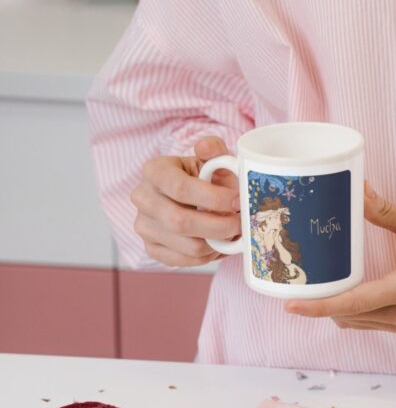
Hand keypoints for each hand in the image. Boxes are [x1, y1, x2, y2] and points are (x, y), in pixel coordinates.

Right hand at [131, 136, 240, 265]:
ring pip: (187, 246)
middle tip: (241, 223)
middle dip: (219, 226)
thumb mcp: (211, 159)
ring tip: (233, 233)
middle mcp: (142, 198)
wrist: (191, 197)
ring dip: (218, 243)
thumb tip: (204, 146)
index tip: (237, 201)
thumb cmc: (205, 177)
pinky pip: (185, 261)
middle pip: (180, 221)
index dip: (213, 198)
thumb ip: (214, 149)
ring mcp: (143, 226)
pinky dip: (208, 256)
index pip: (180, 188)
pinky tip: (219, 244)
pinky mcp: (151, 249)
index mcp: (154, 170)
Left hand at [285, 183, 395, 333]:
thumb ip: (389, 213)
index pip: (356, 303)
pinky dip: (346, 309)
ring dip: (330, 307)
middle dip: (318, 303)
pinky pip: (364, 321)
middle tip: (294, 280)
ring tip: (310, 283)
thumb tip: (358, 191)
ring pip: (353, 321)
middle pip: (347, 315)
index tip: (292, 305)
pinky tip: (336, 290)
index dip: (320, 306)